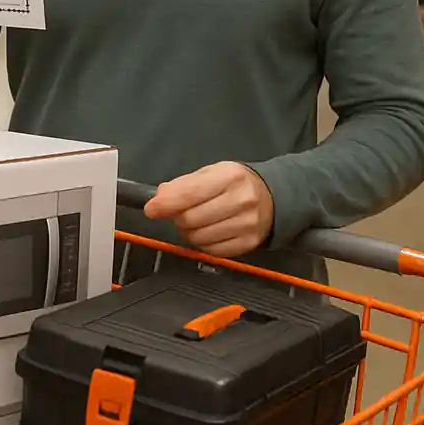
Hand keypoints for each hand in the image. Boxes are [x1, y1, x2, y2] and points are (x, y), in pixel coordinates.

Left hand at [143, 162, 273, 257]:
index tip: (151, 208)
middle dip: (177, 218)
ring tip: (195, 222)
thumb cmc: (234, 183)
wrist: (271, 198)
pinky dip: (203, 244)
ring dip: (188, 233)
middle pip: (191, 219)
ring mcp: (247, 225)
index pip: (190, 194)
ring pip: (199, 238)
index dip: (166, 203)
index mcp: (229, 177)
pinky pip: (212, 251)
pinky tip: (208, 232)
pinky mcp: (248, 244)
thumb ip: (183, 184)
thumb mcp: (211, 173)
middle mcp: (241, 201)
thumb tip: (159, 198)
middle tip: (179, 213)